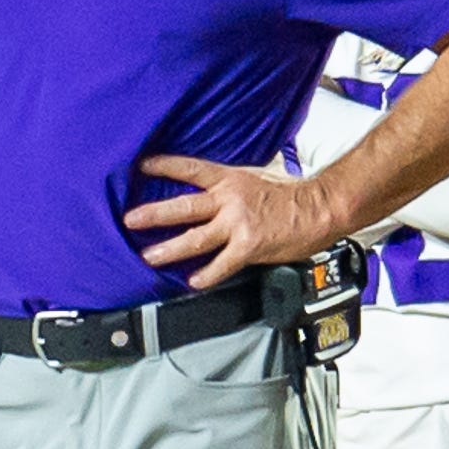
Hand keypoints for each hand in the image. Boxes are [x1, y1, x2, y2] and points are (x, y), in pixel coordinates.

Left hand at [122, 156, 335, 288]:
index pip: (190, 169)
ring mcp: (237, 224)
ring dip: (169, 249)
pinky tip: (193, 282)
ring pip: (195, 239)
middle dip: (153, 214)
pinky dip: (206, 275)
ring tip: (149, 257)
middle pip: (183, 207)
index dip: (164, 166)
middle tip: (130, 220)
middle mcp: (229, 199)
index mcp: (229, 178)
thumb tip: (212, 186)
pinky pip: (221, 265)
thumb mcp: (256, 175)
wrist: (319, 208)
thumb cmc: (291, 193)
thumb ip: (231, 183)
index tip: (140, 166)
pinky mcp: (248, 247)